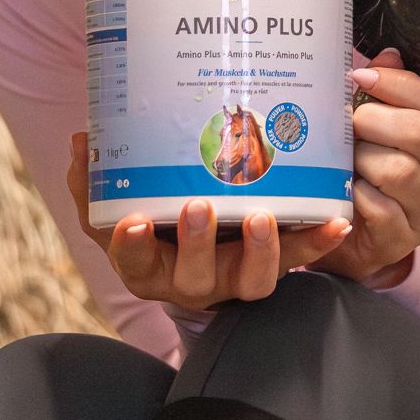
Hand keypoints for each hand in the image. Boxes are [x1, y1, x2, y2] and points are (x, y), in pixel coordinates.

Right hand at [66, 132, 351, 311]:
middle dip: (197, 244)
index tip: (133, 220)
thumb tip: (83, 139)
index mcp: (148, 264)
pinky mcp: (273, 263)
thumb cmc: (152, 219)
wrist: (197, 242)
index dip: (132, 245)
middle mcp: (192, 279)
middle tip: (198, 208)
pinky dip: (317, 242)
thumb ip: (95, 177)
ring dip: (260, 250)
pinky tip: (335, 221)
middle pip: (194, 278)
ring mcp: (235, 275)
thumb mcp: (116, 201)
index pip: (133, 260)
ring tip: (264, 216)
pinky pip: (298, 259)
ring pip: (251, 280)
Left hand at [314, 49, 419, 287]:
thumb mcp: (370, 133)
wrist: (345, 239)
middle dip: (373, 120)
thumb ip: (382, 95)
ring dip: (362, 159)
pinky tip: (344, 192)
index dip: (399, 85)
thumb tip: (388, 55)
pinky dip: (357, 195)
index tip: (359, 78)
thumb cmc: (359, 176)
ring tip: (342, 161)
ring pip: (401, 170)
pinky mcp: (403, 240)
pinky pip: (382, 210)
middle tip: (344, 124)